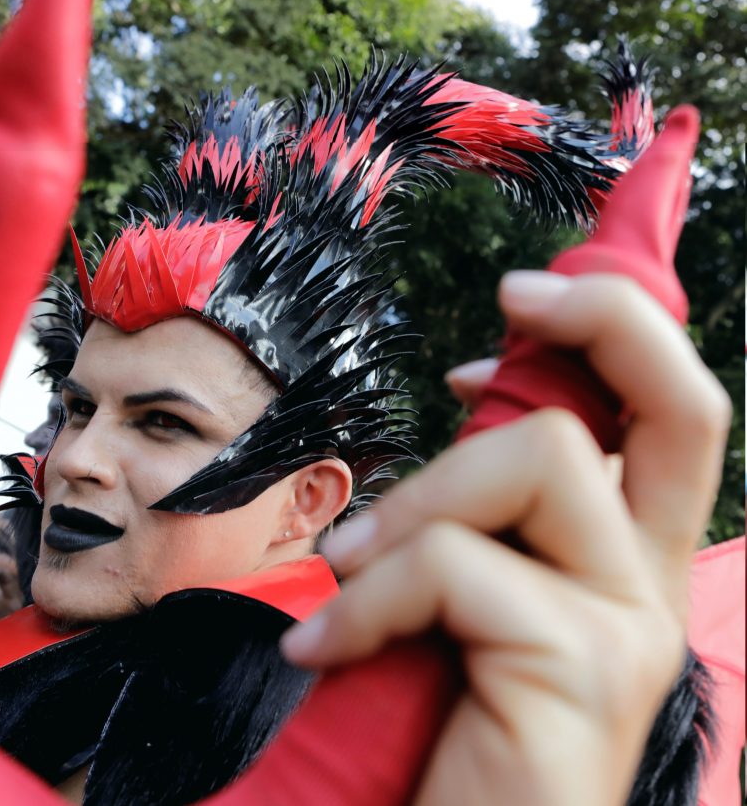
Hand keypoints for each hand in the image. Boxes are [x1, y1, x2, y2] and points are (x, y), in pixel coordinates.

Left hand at [282, 271, 729, 805]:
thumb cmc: (432, 716)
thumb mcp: (461, 578)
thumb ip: (485, 494)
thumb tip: (476, 394)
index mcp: (623, 554)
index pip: (673, 414)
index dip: (624, 324)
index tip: (520, 300)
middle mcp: (649, 583)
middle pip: (683, 404)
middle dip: (606, 318)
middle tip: (515, 294)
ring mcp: (628, 630)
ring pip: (539, 459)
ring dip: (419, 501)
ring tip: (349, 569)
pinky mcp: (580, 673)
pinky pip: (454, 564)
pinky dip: (368, 596)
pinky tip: (326, 649)